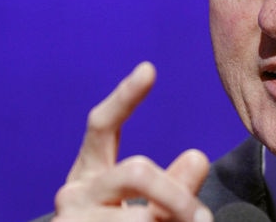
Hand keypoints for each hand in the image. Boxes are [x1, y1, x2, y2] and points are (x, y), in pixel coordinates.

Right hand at [52, 62, 212, 221]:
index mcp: (90, 172)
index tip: (150, 68)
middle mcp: (73, 194)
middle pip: (138, 170)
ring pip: (144, 217)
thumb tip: (196, 156)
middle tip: (202, 218)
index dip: (124, 97)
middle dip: (178, 195)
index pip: (101, 126)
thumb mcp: (145, 207)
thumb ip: (170, 183)